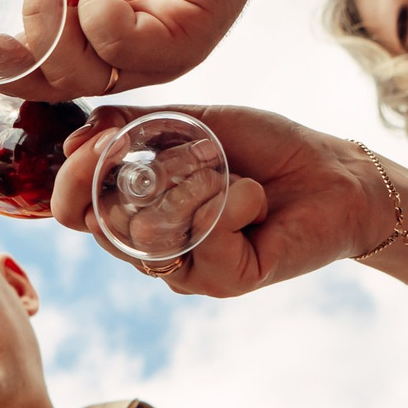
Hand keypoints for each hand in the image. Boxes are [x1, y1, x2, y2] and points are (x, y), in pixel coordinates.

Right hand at [0, 0, 278, 98]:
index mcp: (77, 41)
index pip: (15, 74)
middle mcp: (109, 62)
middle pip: (36, 86)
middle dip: (0, 47)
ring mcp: (145, 59)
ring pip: (72, 72)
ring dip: (48, 16)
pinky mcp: (180, 43)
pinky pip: (117, 43)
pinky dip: (99, 8)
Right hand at [51, 104, 397, 295]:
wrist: (335, 174)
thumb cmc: (266, 150)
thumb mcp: (193, 125)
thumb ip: (134, 128)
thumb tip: (74, 140)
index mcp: (137, 214)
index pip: (74, 214)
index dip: (72, 182)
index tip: (96, 145)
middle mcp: (154, 251)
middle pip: (108, 222)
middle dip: (151, 171)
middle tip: (201, 152)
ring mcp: (187, 272)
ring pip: (151, 231)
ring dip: (196, 183)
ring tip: (232, 176)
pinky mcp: (224, 282)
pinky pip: (204, 235)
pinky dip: (234, 200)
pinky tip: (257, 200)